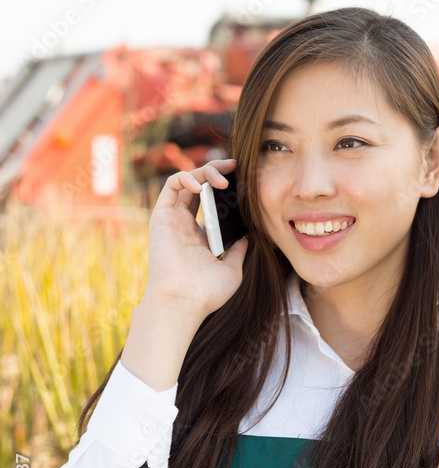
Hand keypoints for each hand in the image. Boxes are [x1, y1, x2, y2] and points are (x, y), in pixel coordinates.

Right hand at [143, 159, 248, 320]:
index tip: (245, 180)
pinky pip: (172, 185)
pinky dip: (187, 177)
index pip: (213, 202)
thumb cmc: (206, 293)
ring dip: (206, 172)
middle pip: (201, 186)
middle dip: (218, 171)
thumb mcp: (231, 269)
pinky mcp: (162, 216)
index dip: (227, 188)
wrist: (184, 301)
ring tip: (223, 178)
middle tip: (235, 166)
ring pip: (187, 181)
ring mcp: (173, 219)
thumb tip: (248, 236)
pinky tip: (202, 185)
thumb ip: (238, 250)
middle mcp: (185, 224)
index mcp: (200, 235)